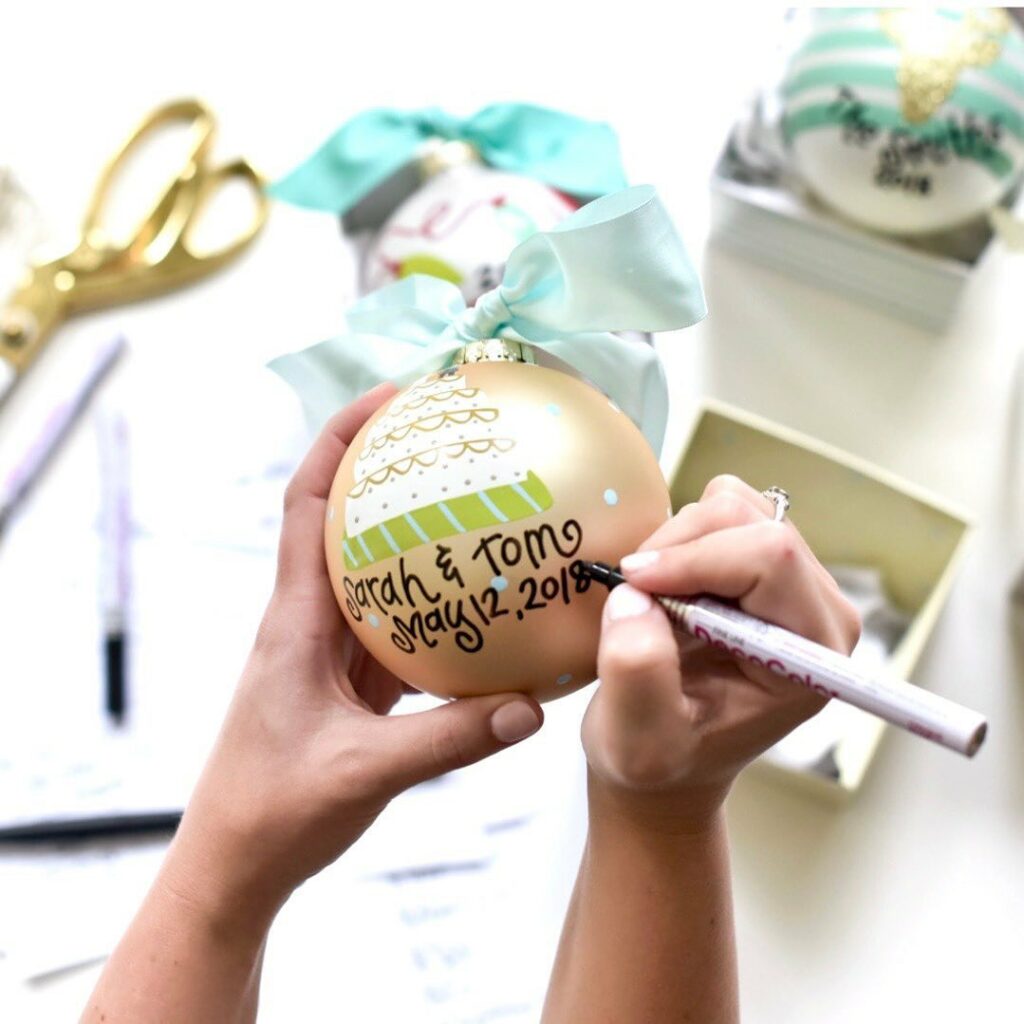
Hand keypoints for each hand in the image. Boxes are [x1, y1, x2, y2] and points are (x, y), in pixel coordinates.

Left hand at [159, 384, 543, 929]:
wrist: (237, 863)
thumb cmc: (275, 811)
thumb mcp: (365, 772)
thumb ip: (450, 741)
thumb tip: (531, 708)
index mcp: (295, 622)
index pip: (307, 505)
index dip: (337, 442)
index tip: (387, 399)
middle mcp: (311, 622)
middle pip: (345, 521)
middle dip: (387, 469)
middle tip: (448, 435)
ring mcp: (331, 652)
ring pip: (375, 574)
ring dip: (415, 536)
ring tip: (477, 506)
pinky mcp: (352, 683)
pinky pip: (399, 628)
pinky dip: (436, 608)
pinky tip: (484, 608)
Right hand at [582, 474, 859, 831]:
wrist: (671, 760)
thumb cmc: (663, 760)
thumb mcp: (639, 741)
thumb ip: (638, 675)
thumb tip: (634, 597)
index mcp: (810, 656)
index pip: (772, 558)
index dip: (694, 559)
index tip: (632, 586)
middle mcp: (819, 609)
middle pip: (750, 521)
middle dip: (677, 547)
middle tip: (633, 596)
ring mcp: (796, 580)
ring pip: (734, 504)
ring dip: (676, 542)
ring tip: (652, 599)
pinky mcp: (766, 562)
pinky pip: (721, 509)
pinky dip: (681, 537)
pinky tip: (668, 587)